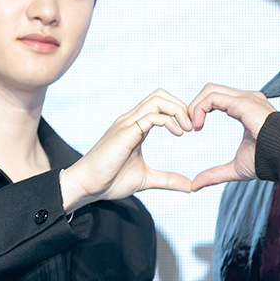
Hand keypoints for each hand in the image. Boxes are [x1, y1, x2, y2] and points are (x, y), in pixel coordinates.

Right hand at [59, 90, 193, 211]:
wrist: (87, 186)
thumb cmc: (110, 181)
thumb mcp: (146, 179)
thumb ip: (167, 179)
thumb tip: (189, 186)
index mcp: (135, 126)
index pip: (160, 104)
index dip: (179, 112)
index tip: (190, 130)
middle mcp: (131, 120)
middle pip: (160, 95)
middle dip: (181, 106)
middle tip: (193, 126)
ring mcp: (127, 124)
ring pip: (157, 99)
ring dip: (178, 110)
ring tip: (187, 129)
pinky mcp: (125, 132)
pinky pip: (151, 116)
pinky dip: (169, 121)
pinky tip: (178, 134)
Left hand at [188, 83, 276, 190]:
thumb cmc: (269, 161)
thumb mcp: (236, 168)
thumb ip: (215, 174)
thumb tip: (195, 186)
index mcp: (246, 109)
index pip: (216, 98)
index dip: (200, 110)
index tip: (194, 129)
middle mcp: (246, 99)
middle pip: (211, 90)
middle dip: (195, 106)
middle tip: (189, 127)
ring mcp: (246, 98)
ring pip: (211, 90)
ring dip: (195, 106)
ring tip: (192, 126)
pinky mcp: (244, 103)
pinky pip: (214, 97)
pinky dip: (200, 108)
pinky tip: (198, 125)